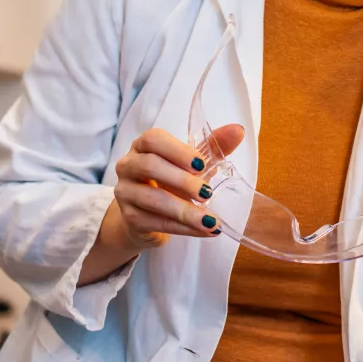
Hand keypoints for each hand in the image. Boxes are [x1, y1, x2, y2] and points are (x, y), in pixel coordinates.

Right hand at [109, 124, 244, 250]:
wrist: (148, 215)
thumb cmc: (172, 181)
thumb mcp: (193, 163)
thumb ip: (213, 146)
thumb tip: (238, 131)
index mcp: (143, 146)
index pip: (153, 139)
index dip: (177, 150)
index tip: (201, 164)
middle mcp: (128, 166)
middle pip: (150, 166)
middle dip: (182, 181)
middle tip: (208, 193)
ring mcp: (125, 193)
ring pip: (152, 199)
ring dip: (185, 211)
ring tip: (211, 220)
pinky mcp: (130, 218)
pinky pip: (155, 223)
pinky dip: (183, 228)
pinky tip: (204, 230)